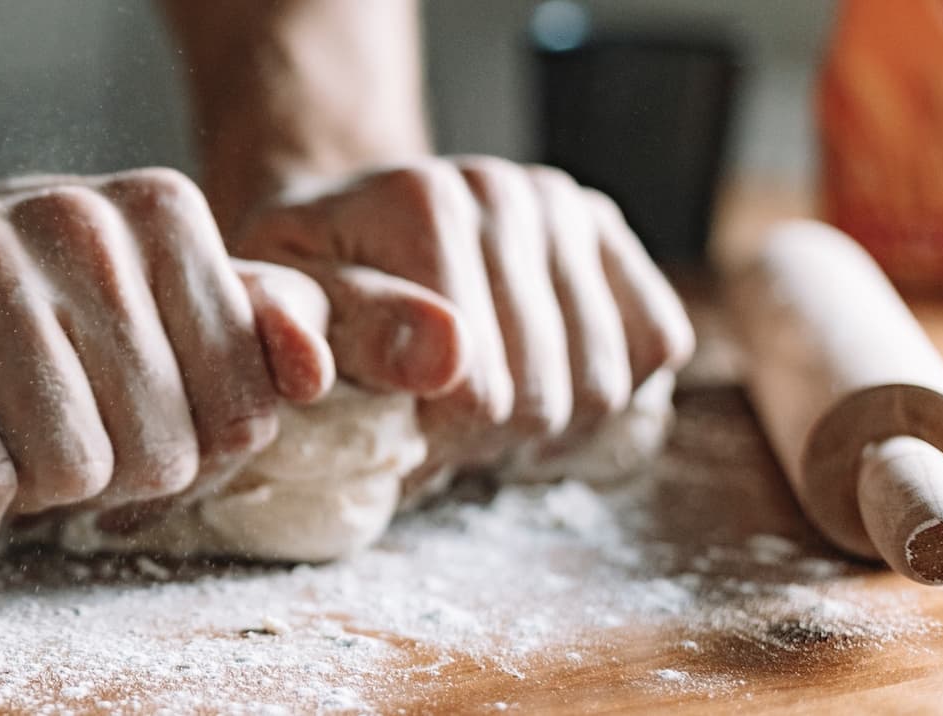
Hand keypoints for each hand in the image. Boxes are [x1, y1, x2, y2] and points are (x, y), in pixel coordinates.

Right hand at [0, 168, 333, 559]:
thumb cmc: (11, 314)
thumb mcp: (140, 300)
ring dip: (22, 501)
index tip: (115, 421)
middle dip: (98, 481)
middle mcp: (78, 220)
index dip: (179, 454)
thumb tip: (312, 372)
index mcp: (160, 212)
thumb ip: (246, 331)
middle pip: (159, 453)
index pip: (243, 411)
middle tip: (36, 435)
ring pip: (69, 471)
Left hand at [230, 157, 694, 474]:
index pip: (476, 394)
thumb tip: (443, 358)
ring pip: (606, 386)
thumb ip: (331, 328)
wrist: (342, 220)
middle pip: (545, 398)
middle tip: (438, 429)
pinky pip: (657, 344)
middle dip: (487, 442)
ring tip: (482, 413)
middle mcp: (505, 192)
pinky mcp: (606, 229)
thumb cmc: (305, 279)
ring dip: (546, 430)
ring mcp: (563, 206)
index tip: (394, 432)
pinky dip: (609, 394)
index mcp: (423, 204)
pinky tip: (540, 387)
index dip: (435, 444)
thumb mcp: (285, 304)